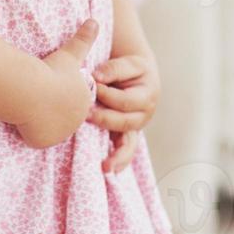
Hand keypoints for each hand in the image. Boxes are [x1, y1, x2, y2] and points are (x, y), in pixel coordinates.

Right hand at [15, 18, 99, 148]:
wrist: (31, 90)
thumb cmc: (51, 71)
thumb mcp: (70, 53)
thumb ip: (84, 40)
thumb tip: (94, 21)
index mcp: (84, 101)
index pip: (71, 99)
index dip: (59, 90)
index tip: (51, 83)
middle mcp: (75, 121)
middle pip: (60, 114)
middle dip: (49, 105)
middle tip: (39, 93)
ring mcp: (60, 134)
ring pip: (47, 126)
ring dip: (40, 117)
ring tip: (32, 101)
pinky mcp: (43, 142)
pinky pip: (35, 136)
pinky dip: (29, 129)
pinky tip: (25, 115)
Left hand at [88, 54, 159, 173]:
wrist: (138, 76)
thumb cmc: (131, 69)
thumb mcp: (129, 63)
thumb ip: (114, 68)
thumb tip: (96, 78)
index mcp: (147, 96)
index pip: (125, 101)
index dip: (106, 95)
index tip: (90, 86)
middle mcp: (144, 116)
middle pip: (125, 123)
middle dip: (105, 119)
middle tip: (86, 115)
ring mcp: (135, 128)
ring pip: (128, 144)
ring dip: (117, 154)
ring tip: (105, 166)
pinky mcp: (126, 135)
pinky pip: (125, 151)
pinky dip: (119, 161)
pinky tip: (109, 170)